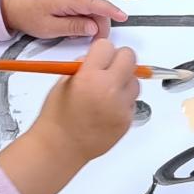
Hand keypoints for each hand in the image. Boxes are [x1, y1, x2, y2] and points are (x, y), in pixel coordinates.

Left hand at [0, 0, 127, 38]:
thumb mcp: (51, 27)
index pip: (96, 4)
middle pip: (99, 9)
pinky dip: (85, 19)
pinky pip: (87, 7)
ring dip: (91, 24)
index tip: (123, 17)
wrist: (17, 5)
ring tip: (74, 34)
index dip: (111, 11)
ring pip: (94, 9)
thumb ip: (74, 27)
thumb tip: (93, 28)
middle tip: (92, 43)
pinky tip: (74, 27)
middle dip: (100, 26)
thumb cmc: (30, 15)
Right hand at [0, 40, 140, 193]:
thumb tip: (97, 57)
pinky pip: (133, 101)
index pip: (107, 46)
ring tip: (106, 91)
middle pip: (129, 57)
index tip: (99, 56)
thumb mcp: (63, 82)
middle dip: (118, 60)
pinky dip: (123, 100)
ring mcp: (121, 106)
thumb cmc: (57, 118)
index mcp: (89, 76)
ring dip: (124, 81)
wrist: (61, 148)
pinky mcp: (127, 120)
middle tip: (109, 68)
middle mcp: (109, 89)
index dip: (101, 51)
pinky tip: (107, 107)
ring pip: (135, 80)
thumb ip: (83, 66)